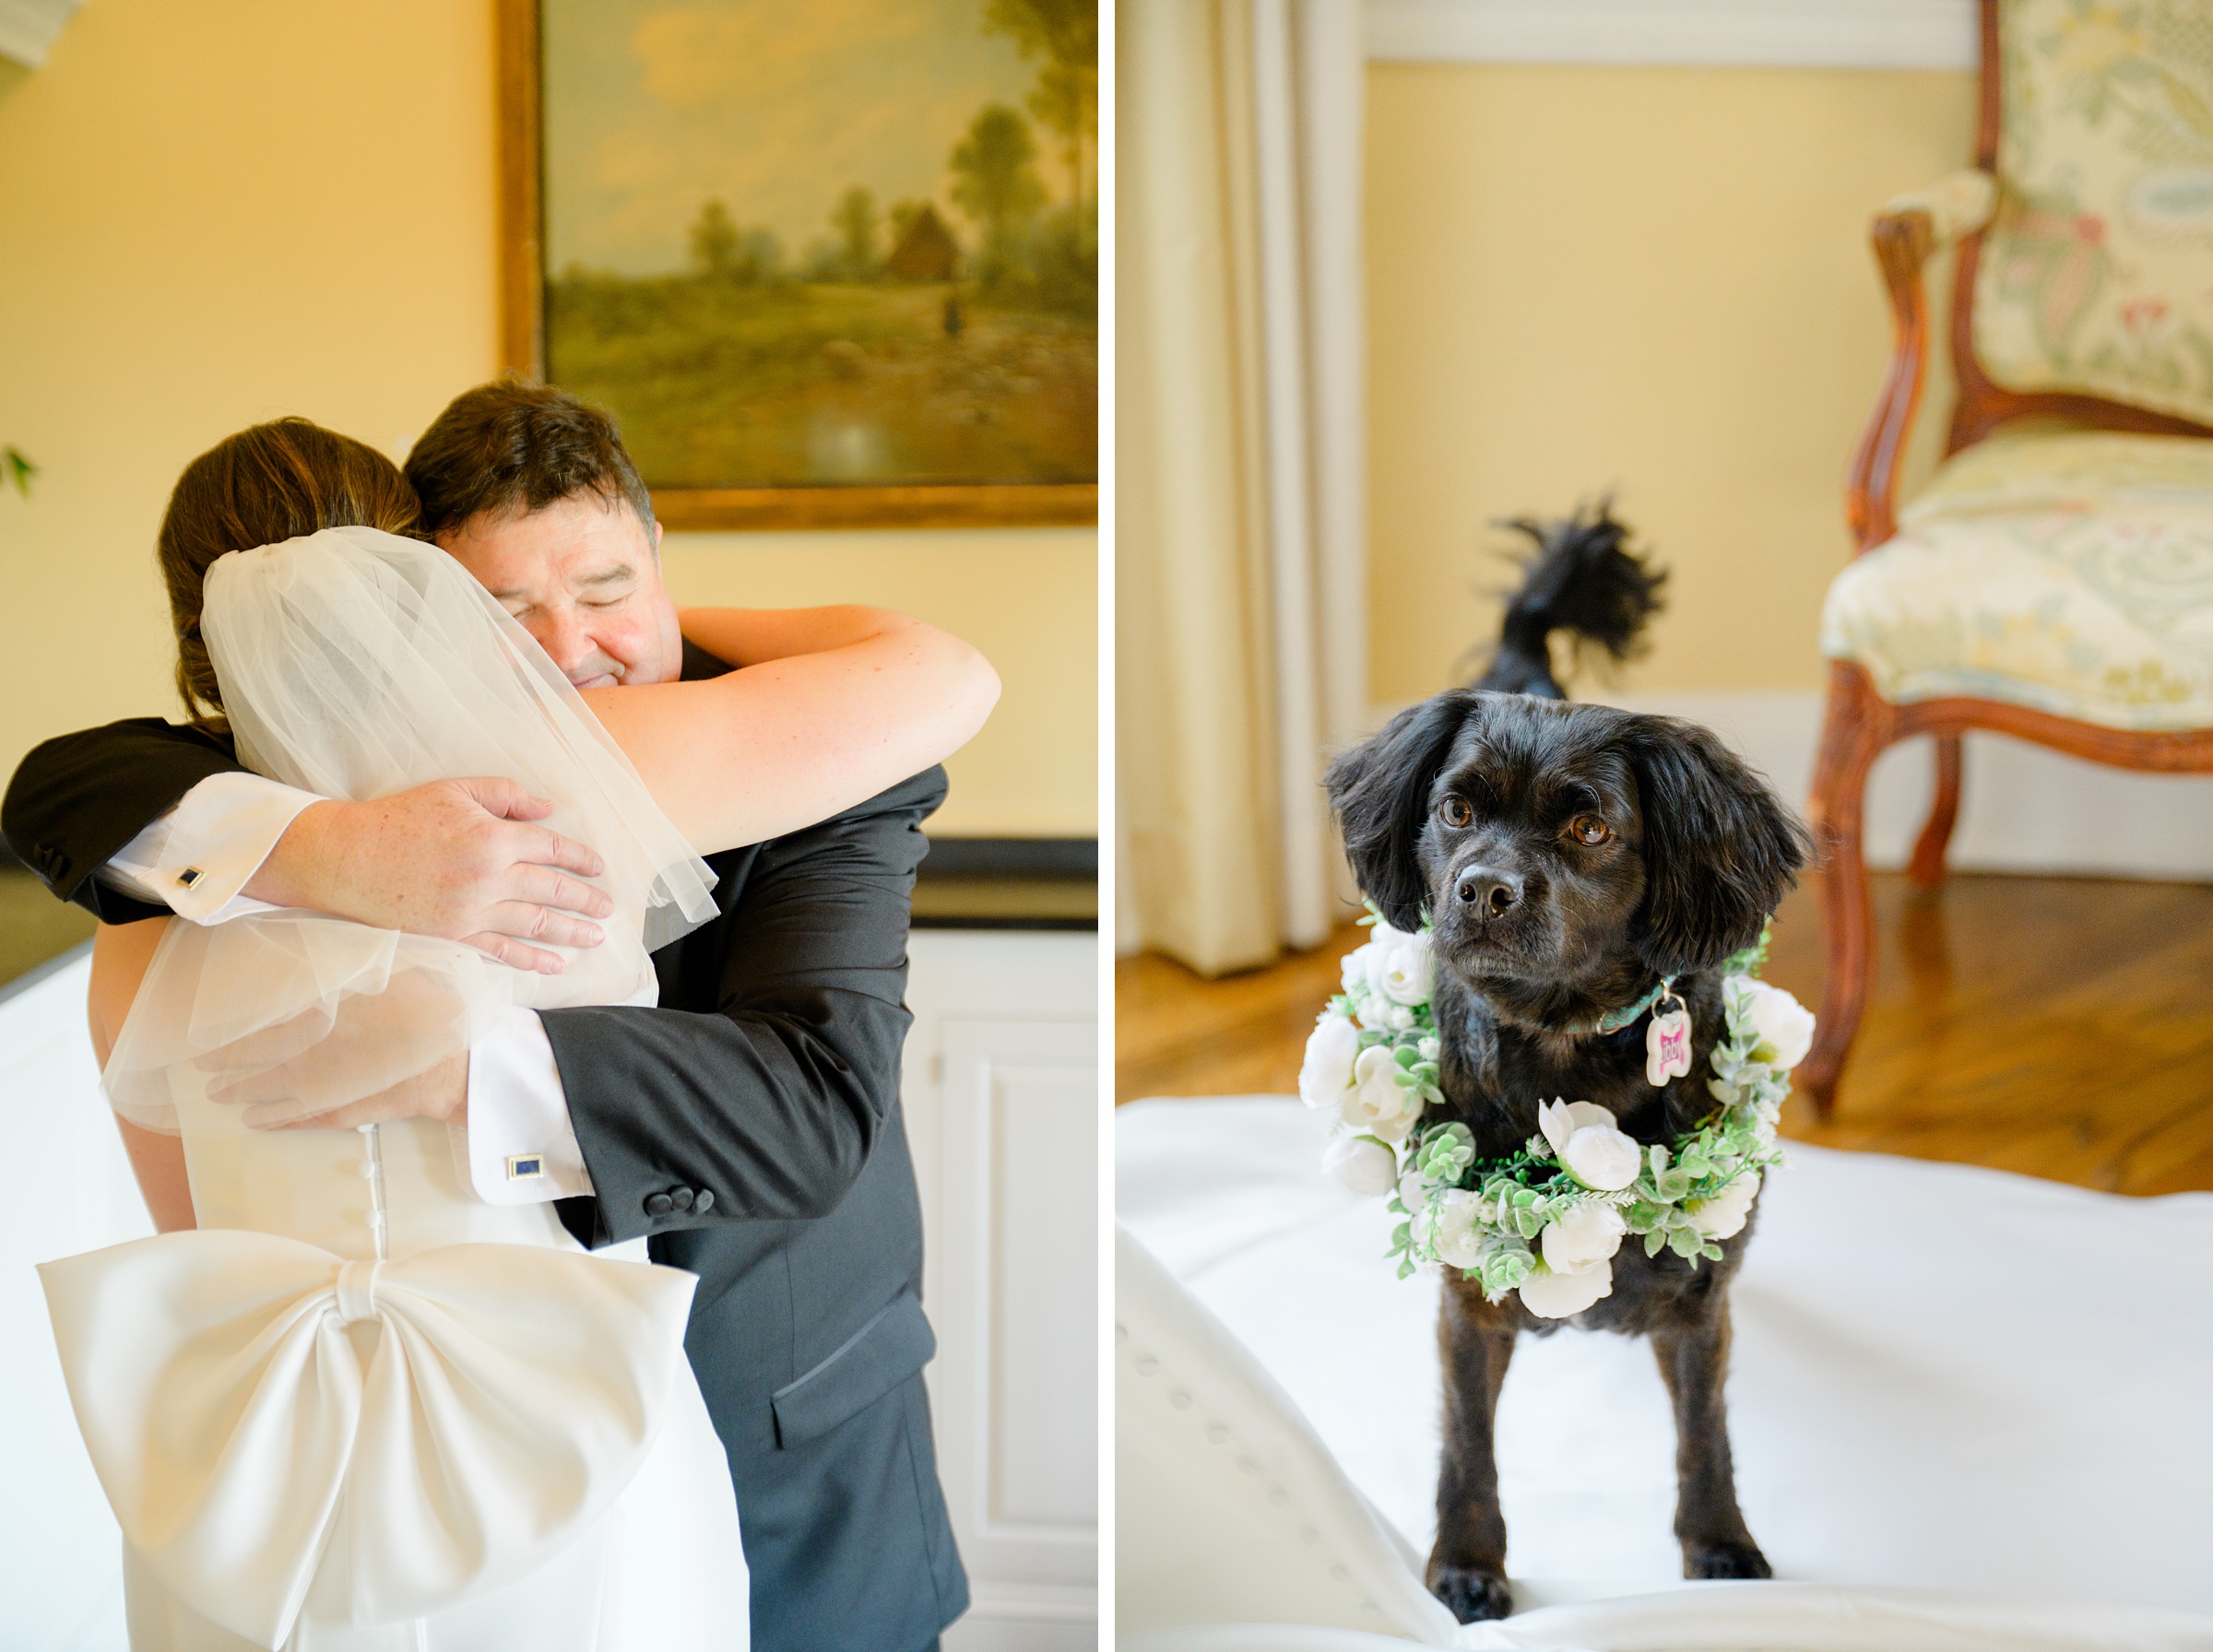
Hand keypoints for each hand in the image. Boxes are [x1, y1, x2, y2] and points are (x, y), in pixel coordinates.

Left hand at [199, 969, 472, 1130]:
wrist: (450, 1065)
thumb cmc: (424, 1011)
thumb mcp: (391, 971)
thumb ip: (352, 962)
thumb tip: (314, 945)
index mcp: (318, 1022)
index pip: (261, 1030)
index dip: (231, 1038)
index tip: (206, 1040)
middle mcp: (310, 1058)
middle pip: (256, 1064)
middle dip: (225, 1067)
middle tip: (201, 1070)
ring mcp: (323, 1090)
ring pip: (270, 1096)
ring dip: (241, 1096)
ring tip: (217, 1096)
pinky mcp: (341, 1112)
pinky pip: (298, 1119)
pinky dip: (274, 1122)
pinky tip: (256, 1123)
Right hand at [248, 778, 615, 973]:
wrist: (345, 858)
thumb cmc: (398, 818)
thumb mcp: (454, 790)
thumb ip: (506, 795)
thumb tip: (548, 809)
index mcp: (493, 838)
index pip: (553, 849)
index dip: (581, 858)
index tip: (598, 867)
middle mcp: (489, 879)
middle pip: (553, 891)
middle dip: (587, 900)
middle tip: (609, 908)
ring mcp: (471, 913)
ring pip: (535, 925)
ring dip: (571, 932)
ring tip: (595, 937)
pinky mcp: (452, 938)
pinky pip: (502, 953)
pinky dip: (532, 960)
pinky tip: (555, 964)